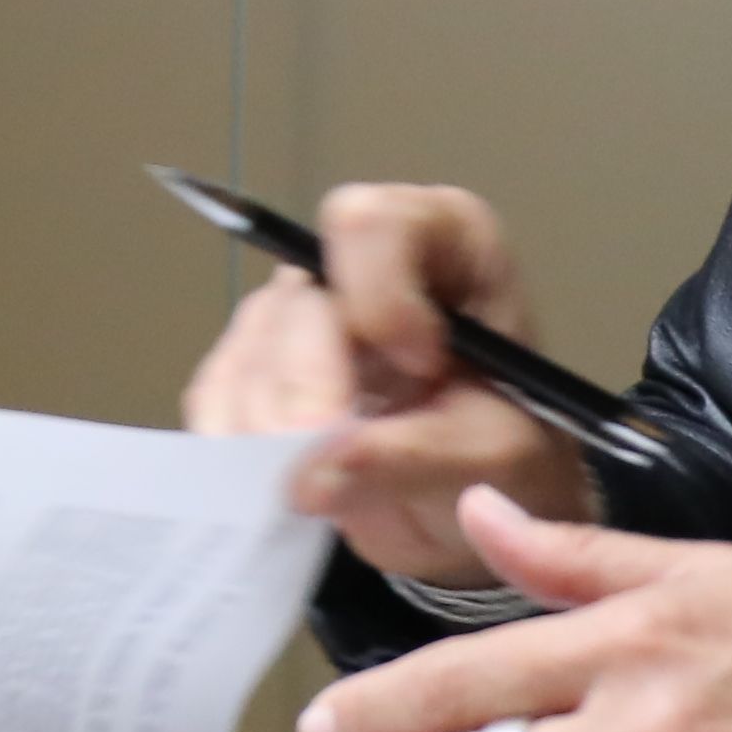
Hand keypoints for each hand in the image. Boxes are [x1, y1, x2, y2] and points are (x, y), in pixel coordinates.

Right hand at [180, 180, 592, 588]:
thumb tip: (311, 472)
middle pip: (303, 298)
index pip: (374, 227)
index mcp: (446, 240)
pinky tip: (265, 477)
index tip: (420, 367)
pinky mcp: (263, 360)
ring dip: (267, 423)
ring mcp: (307, 307)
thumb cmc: (511, 457)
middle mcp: (365, 258)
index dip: (379, 296)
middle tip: (319, 463)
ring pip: (253, 343)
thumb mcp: (493, 456)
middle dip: (307, 387)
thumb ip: (414, 455)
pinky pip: (221, 385)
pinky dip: (232, 437)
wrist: (482, 504)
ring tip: (310, 487)